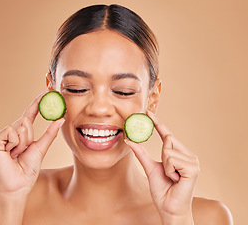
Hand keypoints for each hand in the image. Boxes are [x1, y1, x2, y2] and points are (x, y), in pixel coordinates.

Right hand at [0, 90, 64, 194]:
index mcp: (21, 133)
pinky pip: (11, 132)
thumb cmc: (28, 168)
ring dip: (24, 142)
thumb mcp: (41, 148)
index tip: (46, 91)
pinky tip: (10, 154)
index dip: (37, 103)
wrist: (19, 184)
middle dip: (30, 136)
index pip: (30, 114)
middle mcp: (10, 132)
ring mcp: (1, 136)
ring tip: (17, 154)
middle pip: (26, 120)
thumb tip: (61, 118)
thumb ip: (50, 133)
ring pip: (20, 126)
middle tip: (24, 151)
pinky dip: (16, 143)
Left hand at [125, 110, 198, 224]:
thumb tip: (129, 139)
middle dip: (162, 155)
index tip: (148, 112)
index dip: (158, 123)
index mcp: (179, 153)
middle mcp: (188, 154)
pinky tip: (176, 179)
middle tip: (167, 172)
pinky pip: (171, 158)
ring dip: (164, 165)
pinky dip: (169, 170)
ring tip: (172, 177)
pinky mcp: (193, 167)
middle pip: (168, 138)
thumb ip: (141, 153)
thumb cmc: (162, 190)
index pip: (167, 134)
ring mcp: (193, 160)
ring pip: (168, 148)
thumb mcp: (149, 168)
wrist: (169, 208)